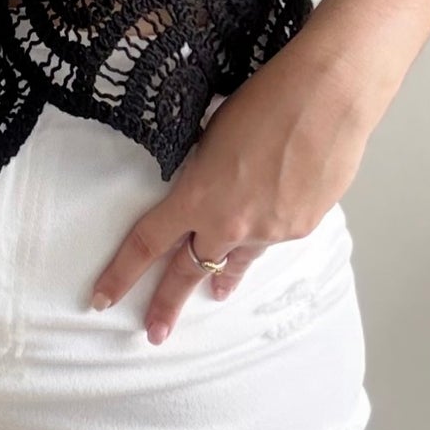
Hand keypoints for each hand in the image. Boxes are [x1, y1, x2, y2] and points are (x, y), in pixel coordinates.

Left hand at [86, 41, 386, 343]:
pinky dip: (265, 235)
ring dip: (222, 277)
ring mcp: (269, 230)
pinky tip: (269, 226)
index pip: (147, 243)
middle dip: (167, 305)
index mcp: (197, 195)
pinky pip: (273, 239)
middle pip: (187, 271)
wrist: (328, 97)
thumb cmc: (268, 99)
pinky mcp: (301, 226)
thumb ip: (202, 172)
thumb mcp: (213, 133)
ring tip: (216, 295)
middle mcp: (230, 222)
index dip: (120, 275)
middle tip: (154, 333)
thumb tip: (204, 187)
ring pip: (236, 260)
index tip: (101, 298)